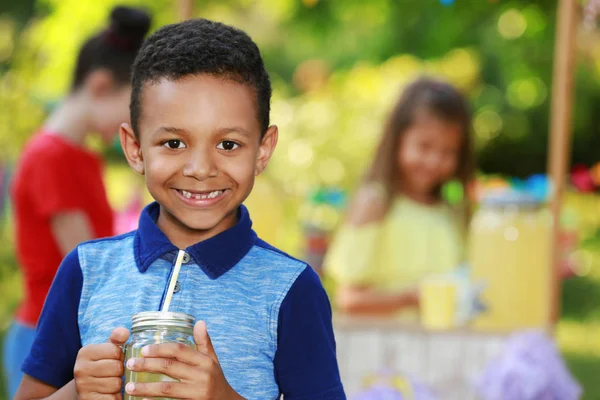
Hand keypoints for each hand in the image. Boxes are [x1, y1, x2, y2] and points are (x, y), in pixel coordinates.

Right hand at [74, 327, 129, 399]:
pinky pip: (112, 398)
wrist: (85, 389)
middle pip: (117, 368)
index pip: (115, 351)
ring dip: (118, 385)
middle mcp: (80, 369)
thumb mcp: (106, 350)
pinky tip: (109, 394)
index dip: (120, 356)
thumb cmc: (101, 366)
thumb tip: (125, 332)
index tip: (114, 359)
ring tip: (111, 383)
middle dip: (120, 371)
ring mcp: (82, 386)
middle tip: (114, 373)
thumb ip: (116, 339)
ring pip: (116, 384)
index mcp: (85, 352)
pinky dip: (115, 397)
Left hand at [125, 321, 243, 399]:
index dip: (160, 349)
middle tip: (130, 364)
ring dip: (146, 387)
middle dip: (147, 365)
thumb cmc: (216, 380)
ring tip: (129, 387)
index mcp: (205, 361)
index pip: (180, 350)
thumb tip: (199, 322)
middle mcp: (202, 375)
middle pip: (170, 366)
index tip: (144, 350)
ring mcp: (197, 392)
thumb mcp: (213, 360)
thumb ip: (204, 342)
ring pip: (167, 388)